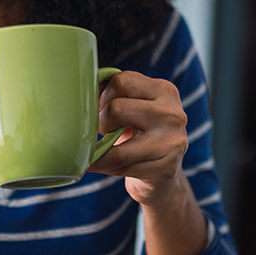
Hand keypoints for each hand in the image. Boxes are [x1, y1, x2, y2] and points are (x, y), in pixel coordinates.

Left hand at [88, 71, 189, 206]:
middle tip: (103, 131)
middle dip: (101, 122)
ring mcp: (171, 142)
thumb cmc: (142, 133)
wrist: (165, 172)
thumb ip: (117, 93)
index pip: (121, 81)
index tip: (101, 108)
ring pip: (117, 141)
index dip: (102, 96)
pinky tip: (100, 164)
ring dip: (99, 149)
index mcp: (164, 90)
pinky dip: (102, 165)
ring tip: (99, 151)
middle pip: (116, 109)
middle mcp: (172, 113)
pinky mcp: (165, 167)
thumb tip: (83, 86)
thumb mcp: (137, 105)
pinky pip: (120, 165)